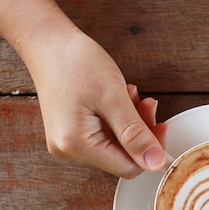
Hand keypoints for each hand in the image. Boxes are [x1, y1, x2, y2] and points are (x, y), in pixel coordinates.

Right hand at [26, 26, 167, 177]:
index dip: (149, 150)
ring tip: (129, 95)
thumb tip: (156, 163)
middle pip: (122, 157)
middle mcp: (69, 149)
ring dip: (131, 122)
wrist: (48, 41)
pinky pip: (105, 134)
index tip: (160, 125)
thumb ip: (136, 134)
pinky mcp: (72, 131)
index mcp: (76, 145)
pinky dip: (118, 118)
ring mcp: (68, 141)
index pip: (128, 168)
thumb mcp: (114, 97)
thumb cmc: (75, 62)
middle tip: (146, 104)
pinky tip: (118, 98)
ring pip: (116, 145)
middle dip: (140, 132)